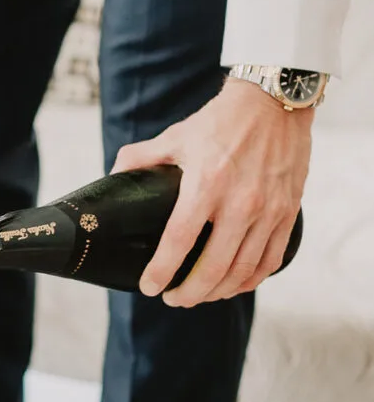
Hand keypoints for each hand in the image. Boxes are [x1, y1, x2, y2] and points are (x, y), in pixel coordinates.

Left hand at [112, 78, 312, 306]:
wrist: (273, 102)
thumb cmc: (221, 120)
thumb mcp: (175, 137)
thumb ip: (141, 157)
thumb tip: (113, 175)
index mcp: (206, 185)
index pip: (179, 242)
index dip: (161, 271)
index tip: (149, 287)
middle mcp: (240, 203)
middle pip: (213, 268)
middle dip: (189, 293)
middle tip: (173, 299)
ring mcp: (268, 211)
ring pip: (243, 271)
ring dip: (218, 292)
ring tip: (200, 296)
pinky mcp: (287, 212)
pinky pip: (270, 260)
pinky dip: (251, 280)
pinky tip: (234, 285)